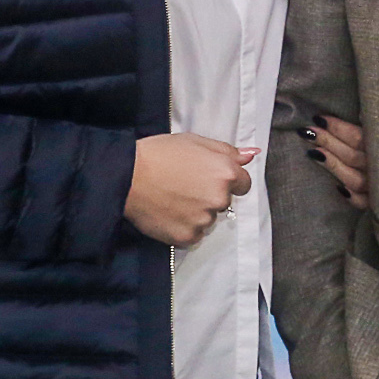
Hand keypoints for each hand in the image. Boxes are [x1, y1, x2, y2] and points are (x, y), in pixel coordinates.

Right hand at [125, 134, 253, 245]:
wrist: (127, 176)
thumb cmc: (158, 154)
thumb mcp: (195, 141)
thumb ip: (227, 151)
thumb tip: (251, 155)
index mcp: (225, 172)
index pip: (243, 184)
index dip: (226, 180)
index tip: (209, 179)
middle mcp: (219, 198)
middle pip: (224, 202)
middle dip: (209, 195)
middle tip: (185, 185)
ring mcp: (204, 220)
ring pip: (208, 219)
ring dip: (197, 213)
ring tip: (173, 198)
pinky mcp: (188, 237)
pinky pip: (193, 235)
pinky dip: (184, 227)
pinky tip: (169, 213)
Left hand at [302, 114, 369, 208]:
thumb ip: (372, 126)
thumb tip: (352, 114)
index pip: (358, 136)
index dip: (338, 127)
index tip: (319, 118)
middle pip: (352, 156)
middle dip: (328, 141)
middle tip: (307, 131)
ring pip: (354, 179)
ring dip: (333, 165)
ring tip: (313, 153)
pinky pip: (363, 203)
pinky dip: (351, 197)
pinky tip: (338, 189)